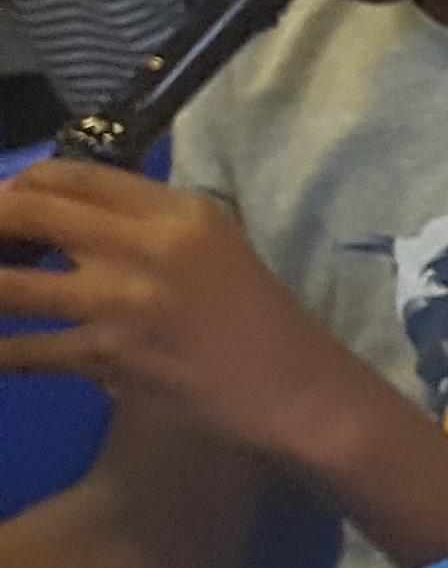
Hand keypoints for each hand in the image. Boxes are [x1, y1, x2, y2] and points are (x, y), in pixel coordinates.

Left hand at [0, 159, 362, 463]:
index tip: (5, 208)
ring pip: (8, 286)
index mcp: (178, 211)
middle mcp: (147, 244)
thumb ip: (148, 227)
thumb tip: (68, 222)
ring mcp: (123, 301)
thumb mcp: (215, 247)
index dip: (18, 185)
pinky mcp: (108, 356)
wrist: (297, 392)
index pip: (72, 175)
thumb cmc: (258, 320)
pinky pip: (22, 352)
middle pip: (29, 211)